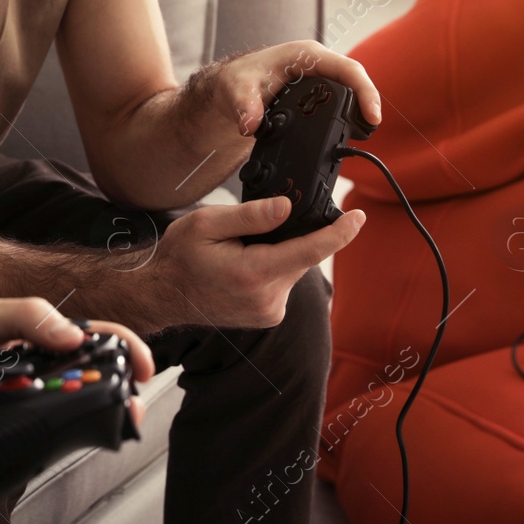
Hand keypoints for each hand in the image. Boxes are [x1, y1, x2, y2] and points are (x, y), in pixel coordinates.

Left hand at [0, 298, 154, 459]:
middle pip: (92, 387)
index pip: (94, 342)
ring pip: (67, 422)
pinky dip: (17, 436)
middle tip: (127, 405)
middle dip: (117, 396)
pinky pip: (28, 448)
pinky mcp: (6, 445)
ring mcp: (23, 414)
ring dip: (73, 420)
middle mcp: (36, 379)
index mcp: (37, 343)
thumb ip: (28, 316)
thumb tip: (74, 336)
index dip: (126, 350)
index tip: (144, 365)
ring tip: (68, 415)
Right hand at [140, 195, 364, 329]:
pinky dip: (273, 267)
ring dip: (278, 252)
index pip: (310, 250)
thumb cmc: (180, 257)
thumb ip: (250, 216)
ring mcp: (270, 311)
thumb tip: (286, 208)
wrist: (165, 294)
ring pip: (293, 268)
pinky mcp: (269, 315)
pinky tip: (244, 267)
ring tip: (239, 253)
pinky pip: (284, 281)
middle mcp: (267, 298)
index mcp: (253, 273)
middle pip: (301, 255)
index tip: (358, 217)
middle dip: (288, 235)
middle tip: (248, 233)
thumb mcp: (206, 223)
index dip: (340, 233)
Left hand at [192, 40, 381, 138]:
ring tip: (364, 134)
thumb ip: (245, 105)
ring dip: (359, 110)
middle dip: (367, 103)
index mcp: (306, 55)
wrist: (231, 85)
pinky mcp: (316, 92)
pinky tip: (351, 133)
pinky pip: (339, 100)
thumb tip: (251, 125)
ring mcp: (318, 77)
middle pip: (354, 81)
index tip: (372, 116)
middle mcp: (317, 64)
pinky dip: (347, 115)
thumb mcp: (237, 89)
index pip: (347, 69)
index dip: (364, 91)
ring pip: (349, 91)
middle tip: (370, 130)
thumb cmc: (237, 79)